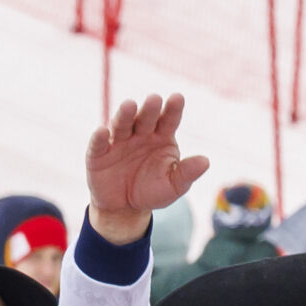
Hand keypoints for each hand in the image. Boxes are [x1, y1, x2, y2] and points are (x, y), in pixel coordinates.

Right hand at [85, 93, 208, 243]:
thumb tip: (206, 161)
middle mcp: (140, 134)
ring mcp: (119, 140)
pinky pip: (99, 143)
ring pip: (122, 124)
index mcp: (160, 137)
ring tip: (130, 105)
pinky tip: (103, 131)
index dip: (173, 109)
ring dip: (125, 115)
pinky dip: (100, 137)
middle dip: (150, 109)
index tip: (178, 98)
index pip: (168, 120)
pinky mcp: (99, 152)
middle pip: (145, 118)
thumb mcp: (174, 185)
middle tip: (155, 98)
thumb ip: (187, 173)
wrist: (126, 208)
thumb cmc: (153, 191)